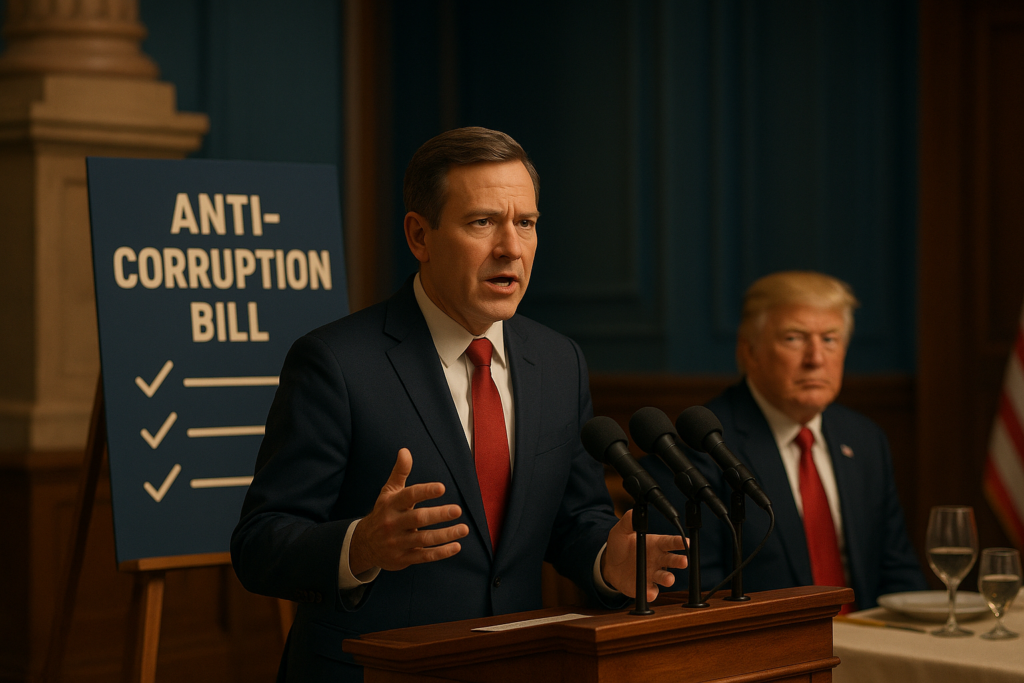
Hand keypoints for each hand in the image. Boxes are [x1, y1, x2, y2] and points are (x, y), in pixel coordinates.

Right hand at [349, 448, 468, 574]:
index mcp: (391, 505)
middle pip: (418, 518)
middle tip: (457, 510)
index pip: (409, 496)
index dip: (425, 492)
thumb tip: (405, 451)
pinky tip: (456, 546)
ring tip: (463, 529)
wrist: (364, 544)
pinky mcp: (403, 558)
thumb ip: (399, 472)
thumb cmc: (383, 513)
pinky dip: (441, 553)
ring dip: (445, 535)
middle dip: (438, 514)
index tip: (442, 488)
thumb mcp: (388, 492)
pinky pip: (424, 556)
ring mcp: (397, 542)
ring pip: (423, 539)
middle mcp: (393, 523)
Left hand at [601, 510, 687, 600]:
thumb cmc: (620, 545)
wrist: (609, 564)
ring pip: (665, 577)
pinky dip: (651, 592)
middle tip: (684, 561)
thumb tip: (634, 511)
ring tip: (668, 578)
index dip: (679, 542)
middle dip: (680, 561)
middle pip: (673, 560)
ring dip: (668, 578)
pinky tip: (650, 592)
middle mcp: (658, 559)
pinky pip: (651, 591)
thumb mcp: (621, 531)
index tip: (687, 542)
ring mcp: (653, 574)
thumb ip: (629, 521)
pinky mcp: (645, 587)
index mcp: (656, 544)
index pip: (670, 542)